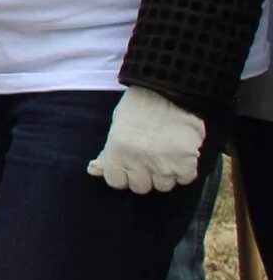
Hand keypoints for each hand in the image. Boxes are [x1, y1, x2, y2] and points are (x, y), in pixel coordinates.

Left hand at [88, 87, 206, 194]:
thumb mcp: (117, 126)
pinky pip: (185, 179)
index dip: (123, 174)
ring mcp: (162, 165)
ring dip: (166, 174)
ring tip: (167, 155)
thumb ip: (107, 152)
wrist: (168, 92)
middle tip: (150, 159)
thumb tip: (93, 170)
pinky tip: (182, 156)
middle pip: (140, 187)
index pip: (115, 181)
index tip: (130, 166)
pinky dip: (185, 171)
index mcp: (116, 152)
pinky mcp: (185, 163)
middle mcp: (137, 162)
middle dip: (145, 176)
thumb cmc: (139, 106)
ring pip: (163, 186)